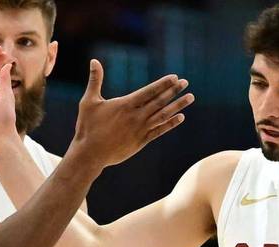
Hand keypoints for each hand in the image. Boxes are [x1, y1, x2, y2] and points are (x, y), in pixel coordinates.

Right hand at [67, 60, 193, 168]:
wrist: (90, 154)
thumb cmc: (87, 127)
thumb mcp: (89, 101)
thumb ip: (95, 80)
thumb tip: (94, 61)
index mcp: (126, 105)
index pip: (149, 91)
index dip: (163, 84)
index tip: (175, 77)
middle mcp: (136, 116)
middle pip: (159, 101)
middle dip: (174, 91)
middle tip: (185, 82)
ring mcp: (140, 129)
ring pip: (163, 115)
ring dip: (178, 106)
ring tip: (190, 97)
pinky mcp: (141, 141)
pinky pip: (159, 131)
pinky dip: (170, 124)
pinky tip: (180, 117)